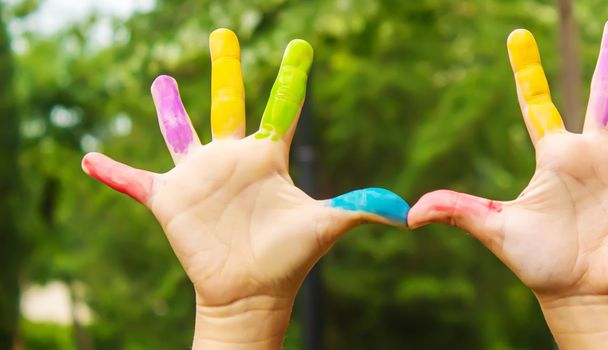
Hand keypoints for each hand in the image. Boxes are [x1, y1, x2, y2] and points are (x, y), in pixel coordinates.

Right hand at [82, 29, 407, 347]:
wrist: (252, 291)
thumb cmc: (289, 257)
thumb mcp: (325, 226)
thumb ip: (360, 208)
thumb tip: (405, 212)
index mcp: (269, 157)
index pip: (282, 108)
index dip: (292, 78)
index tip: (301, 47)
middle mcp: (233, 158)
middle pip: (229, 102)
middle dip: (226, 68)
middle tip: (223, 33)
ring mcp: (200, 176)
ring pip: (180, 130)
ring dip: (169, 106)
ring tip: (161, 78)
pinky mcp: (170, 199)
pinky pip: (134, 181)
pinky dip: (112, 172)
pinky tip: (88, 160)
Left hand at [408, 17, 607, 347]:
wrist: (575, 290)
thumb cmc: (536, 260)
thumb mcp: (494, 230)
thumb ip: (457, 212)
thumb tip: (410, 214)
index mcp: (555, 154)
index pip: (536, 101)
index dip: (525, 69)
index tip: (516, 34)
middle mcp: (595, 153)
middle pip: (605, 95)